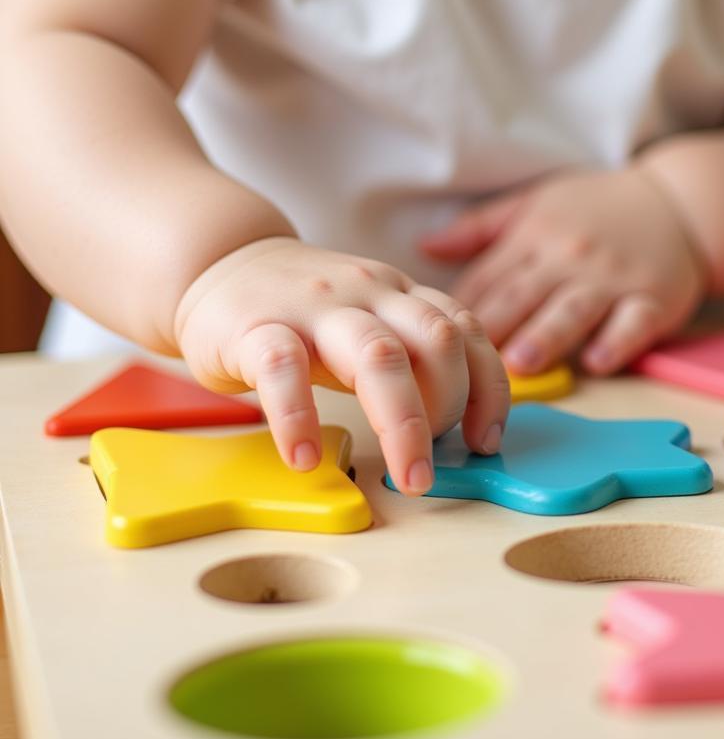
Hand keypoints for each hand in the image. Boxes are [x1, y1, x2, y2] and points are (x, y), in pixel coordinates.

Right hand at [173, 237, 509, 493]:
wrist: (220, 260)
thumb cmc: (304, 310)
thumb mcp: (367, 318)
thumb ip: (409, 355)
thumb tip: (459, 424)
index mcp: (400, 294)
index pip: (466, 329)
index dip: (490, 387)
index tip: (486, 439)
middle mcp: (369, 293)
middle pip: (435, 340)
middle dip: (452, 407)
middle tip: (435, 468)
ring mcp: (315, 307)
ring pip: (377, 354)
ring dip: (403, 423)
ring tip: (408, 478)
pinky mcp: (256, 326)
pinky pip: (283, 367)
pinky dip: (298, 416)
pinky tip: (303, 458)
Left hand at [420, 168, 705, 375]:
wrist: (679, 202)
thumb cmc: (596, 206)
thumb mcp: (534, 203)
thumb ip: (479, 228)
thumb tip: (422, 248)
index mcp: (535, 235)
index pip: (489, 276)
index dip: (459, 308)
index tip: (434, 339)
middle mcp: (570, 257)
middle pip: (524, 295)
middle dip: (494, 326)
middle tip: (463, 360)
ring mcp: (613, 279)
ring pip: (574, 310)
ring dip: (547, 336)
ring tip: (520, 363)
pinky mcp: (654, 299)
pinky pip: (633, 324)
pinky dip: (616, 342)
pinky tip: (597, 361)